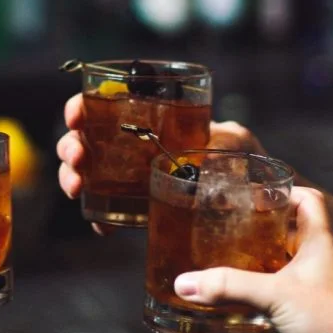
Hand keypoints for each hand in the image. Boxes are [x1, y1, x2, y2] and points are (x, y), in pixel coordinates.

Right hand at [56, 93, 267, 234]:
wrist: (261, 202)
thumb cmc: (250, 162)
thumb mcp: (236, 141)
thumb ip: (223, 139)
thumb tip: (205, 154)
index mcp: (154, 119)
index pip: (108, 105)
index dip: (83, 107)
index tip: (76, 117)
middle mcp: (137, 146)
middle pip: (88, 140)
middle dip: (71, 147)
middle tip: (77, 159)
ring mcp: (134, 178)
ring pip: (89, 173)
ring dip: (73, 178)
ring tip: (76, 188)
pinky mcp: (141, 210)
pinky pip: (110, 211)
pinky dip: (100, 218)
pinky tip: (101, 227)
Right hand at [168, 187, 332, 332]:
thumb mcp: (275, 294)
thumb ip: (228, 286)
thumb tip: (185, 282)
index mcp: (319, 241)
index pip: (306, 200)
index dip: (283, 191)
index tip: (251, 191)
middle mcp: (316, 262)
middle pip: (286, 232)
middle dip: (257, 227)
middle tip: (224, 225)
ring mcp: (310, 289)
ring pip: (278, 266)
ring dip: (253, 262)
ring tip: (219, 259)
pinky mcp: (302, 316)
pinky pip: (274, 298)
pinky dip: (253, 295)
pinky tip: (229, 301)